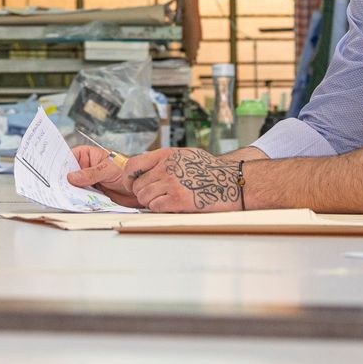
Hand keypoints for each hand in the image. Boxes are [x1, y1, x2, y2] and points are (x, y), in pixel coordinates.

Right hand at [65, 145, 144, 208]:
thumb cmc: (127, 170)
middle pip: (68, 174)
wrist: (139, 187)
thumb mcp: (108, 169)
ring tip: (65, 196)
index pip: (68, 157)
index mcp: (86, 155)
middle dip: (63, 181)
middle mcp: (85, 168)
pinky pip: (81, 197)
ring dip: (71, 192)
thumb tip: (72, 177)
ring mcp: (87, 182)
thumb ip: (91, 173)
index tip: (54, 172)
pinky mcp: (91, 194)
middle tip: (57, 187)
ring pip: (73, 187)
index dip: (60, 164)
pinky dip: (79, 200)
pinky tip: (76, 202)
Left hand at [106, 147, 243, 213]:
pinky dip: (160, 209)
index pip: (132, 165)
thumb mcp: (186, 155)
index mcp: (167, 155)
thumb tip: (145, 168)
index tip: (132, 184)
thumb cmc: (212, 171)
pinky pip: (155, 206)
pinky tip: (173, 206)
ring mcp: (172, 183)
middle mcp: (167, 167)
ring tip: (166, 200)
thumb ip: (165, 160)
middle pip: (137, 185)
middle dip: (143, 193)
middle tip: (156, 196)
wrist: (233, 182)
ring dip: (151, 202)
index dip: (128, 178)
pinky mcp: (178, 200)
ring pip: (144, 197)